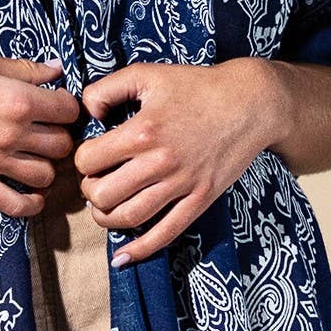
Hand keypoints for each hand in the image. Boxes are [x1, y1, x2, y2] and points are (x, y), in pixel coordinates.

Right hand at [0, 49, 81, 217]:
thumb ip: (24, 70)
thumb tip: (57, 70)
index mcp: (16, 99)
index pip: (68, 110)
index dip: (66, 106)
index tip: (55, 104)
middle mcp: (10, 133)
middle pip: (61, 145)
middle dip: (58, 136)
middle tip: (44, 130)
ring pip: (45, 175)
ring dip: (45, 166)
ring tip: (33, 156)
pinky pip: (16, 205)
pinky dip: (31, 203)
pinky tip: (31, 193)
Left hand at [74, 59, 277, 265]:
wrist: (249, 102)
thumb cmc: (196, 85)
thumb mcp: (146, 74)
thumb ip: (106, 89)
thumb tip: (88, 114)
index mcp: (142, 131)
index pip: (89, 160)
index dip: (81, 159)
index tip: (90, 155)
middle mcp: (159, 162)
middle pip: (103, 195)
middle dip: (90, 191)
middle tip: (95, 181)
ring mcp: (182, 185)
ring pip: (128, 218)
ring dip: (106, 218)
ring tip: (104, 207)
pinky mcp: (200, 199)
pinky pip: (166, 233)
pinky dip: (141, 249)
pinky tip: (123, 256)